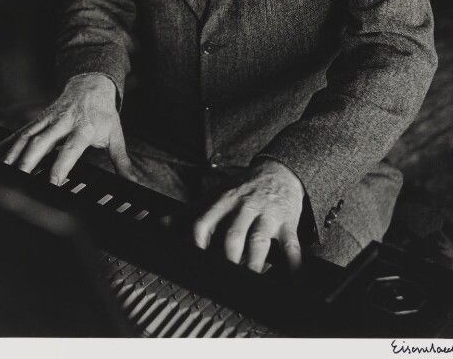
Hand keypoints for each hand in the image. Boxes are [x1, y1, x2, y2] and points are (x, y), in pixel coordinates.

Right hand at [0, 74, 136, 184]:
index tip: (53, 184)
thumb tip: (133, 184)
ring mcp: (48, 120)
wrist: (92, 83)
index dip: (61, 167)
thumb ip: (122, 162)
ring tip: (2, 172)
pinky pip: (20, 132)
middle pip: (42, 142)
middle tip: (18, 180)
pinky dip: (7, 144)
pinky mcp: (38, 119)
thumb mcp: (115, 135)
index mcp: (83, 128)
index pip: (70, 150)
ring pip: (27, 137)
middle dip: (28, 162)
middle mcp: (62, 123)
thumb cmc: (103, 113)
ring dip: (13, 154)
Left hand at [193, 159, 303, 273]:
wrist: (279, 170)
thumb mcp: (215, 196)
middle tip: (224, 279)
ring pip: (258, 240)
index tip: (195, 263)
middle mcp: (244, 207)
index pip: (204, 222)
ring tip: (249, 281)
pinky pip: (290, 245)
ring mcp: (267, 215)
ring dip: (253, 263)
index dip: (197, 243)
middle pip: (232, 235)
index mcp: (223, 202)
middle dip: (227, 258)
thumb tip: (159, 225)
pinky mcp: (287, 223)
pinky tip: (293, 280)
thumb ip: (189, 213)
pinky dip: (293, 264)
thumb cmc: (242, 190)